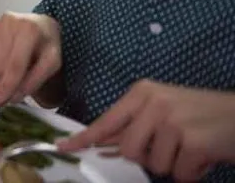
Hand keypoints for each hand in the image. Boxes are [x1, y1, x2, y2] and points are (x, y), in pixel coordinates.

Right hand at [0, 12, 61, 106]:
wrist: (40, 26)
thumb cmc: (46, 44)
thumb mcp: (52, 62)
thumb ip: (34, 80)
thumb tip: (13, 97)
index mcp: (28, 29)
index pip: (15, 65)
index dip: (7, 86)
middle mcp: (7, 22)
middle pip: (0, 66)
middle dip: (8, 78)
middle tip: (22, 74)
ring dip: (2, 70)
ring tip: (16, 62)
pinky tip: (6, 56)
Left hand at [59, 81, 234, 180]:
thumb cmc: (201, 115)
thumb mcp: (163, 110)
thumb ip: (133, 126)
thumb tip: (101, 144)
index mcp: (142, 93)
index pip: (106, 120)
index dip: (85, 138)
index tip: (63, 147)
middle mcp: (153, 103)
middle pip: (128, 150)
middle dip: (149, 157)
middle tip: (173, 147)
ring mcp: (172, 121)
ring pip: (154, 165)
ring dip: (175, 165)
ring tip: (192, 147)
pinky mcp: (192, 141)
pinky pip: (179, 174)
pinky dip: (193, 172)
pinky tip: (205, 154)